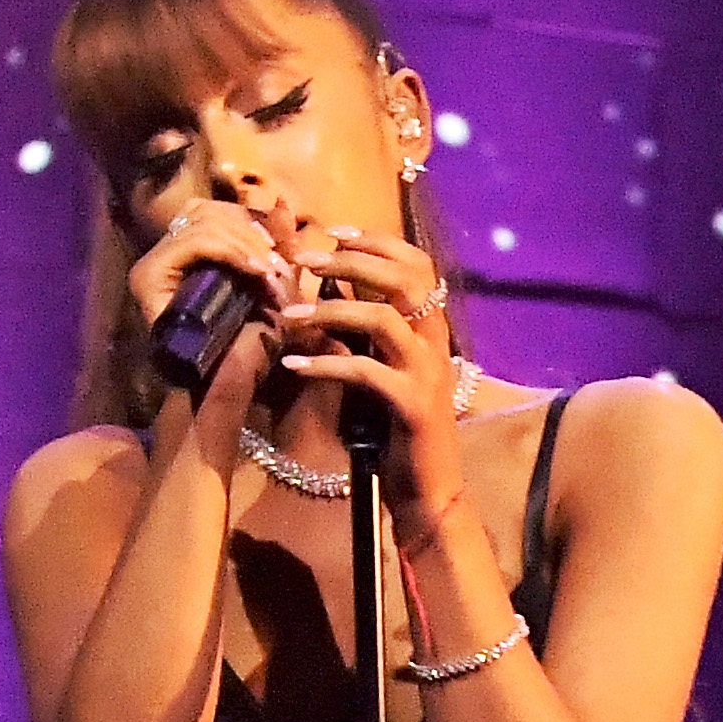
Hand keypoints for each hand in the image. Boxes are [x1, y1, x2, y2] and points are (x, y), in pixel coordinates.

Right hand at [130, 193, 307, 469]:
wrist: (225, 389)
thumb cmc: (248, 346)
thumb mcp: (268, 289)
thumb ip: (273, 251)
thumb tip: (284, 205)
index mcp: (185, 259)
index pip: (210, 213)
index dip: (247, 222)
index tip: (280, 247)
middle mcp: (161, 258)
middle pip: (205, 212)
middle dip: (249, 231)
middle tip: (278, 260)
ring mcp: (151, 267)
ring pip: (201, 224)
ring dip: (245, 242)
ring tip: (269, 269)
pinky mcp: (149, 278)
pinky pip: (194, 242)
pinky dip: (230, 251)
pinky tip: (256, 270)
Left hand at [267, 221, 465, 520]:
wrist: (430, 490)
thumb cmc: (400, 430)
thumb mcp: (383, 371)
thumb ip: (365, 335)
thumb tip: (329, 296)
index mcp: (430, 329)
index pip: (415, 263)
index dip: (375, 241)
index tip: (332, 231)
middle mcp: (434, 342)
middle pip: (402, 277)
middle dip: (350, 260)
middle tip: (303, 259)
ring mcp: (426, 372)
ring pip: (381, 318)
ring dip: (329, 311)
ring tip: (287, 315)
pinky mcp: (411, 404)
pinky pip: (364, 371)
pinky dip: (324, 364)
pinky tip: (292, 366)